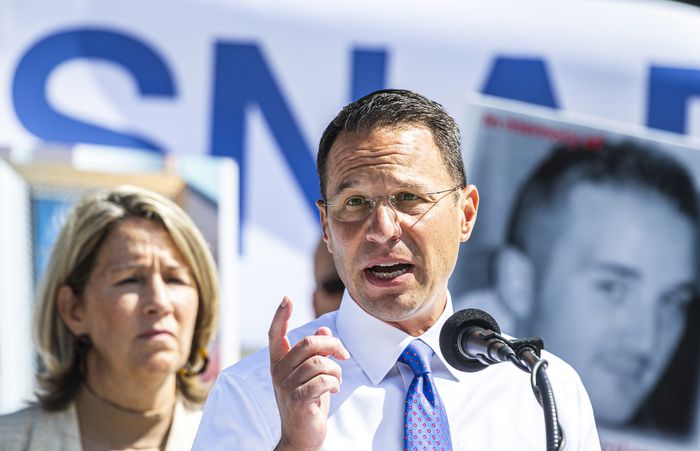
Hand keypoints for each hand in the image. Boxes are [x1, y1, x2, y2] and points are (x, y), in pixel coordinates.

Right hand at [269, 296, 348, 450]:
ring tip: (336, 380)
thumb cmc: (308, 403)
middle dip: (332, 345)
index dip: (281, 316)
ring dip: (336, 370)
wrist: (301, 438)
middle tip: (344, 355)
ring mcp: (286, 387)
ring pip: (319, 363)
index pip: (275, 335)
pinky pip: (323, 380)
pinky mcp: (298, 400)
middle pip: (308, 344)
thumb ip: (315, 353)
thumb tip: (323, 330)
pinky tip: (334, 389)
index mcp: (279, 364)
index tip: (287, 299)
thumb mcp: (311, 375)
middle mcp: (278, 373)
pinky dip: (334, 382)